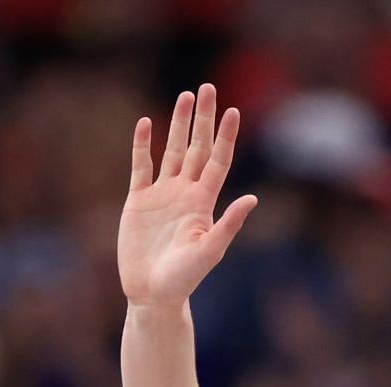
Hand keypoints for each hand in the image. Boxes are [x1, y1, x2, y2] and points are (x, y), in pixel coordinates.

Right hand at [118, 84, 258, 306]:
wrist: (152, 294)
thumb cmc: (185, 278)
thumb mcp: (210, 252)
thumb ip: (229, 224)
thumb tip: (253, 199)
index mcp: (204, 202)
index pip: (218, 161)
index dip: (226, 137)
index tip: (233, 111)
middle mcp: (185, 192)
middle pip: (197, 147)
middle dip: (203, 119)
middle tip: (208, 88)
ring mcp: (162, 194)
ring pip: (171, 151)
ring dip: (178, 124)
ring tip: (185, 96)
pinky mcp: (138, 201)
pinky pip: (141, 167)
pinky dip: (143, 146)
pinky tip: (146, 124)